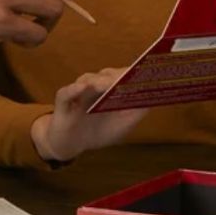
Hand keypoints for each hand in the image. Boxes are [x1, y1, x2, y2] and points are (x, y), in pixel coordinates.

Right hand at [31, 68, 148, 161]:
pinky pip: (66, 93)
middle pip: (106, 75)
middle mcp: (95, 88)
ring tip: (108, 84)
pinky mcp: (63, 102)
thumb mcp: (122, 125)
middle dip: (117, 75)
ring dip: (98, 81)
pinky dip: (74, 89)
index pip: (122, 76)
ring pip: (87, 80)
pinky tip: (82, 88)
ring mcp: (78, 93)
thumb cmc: (98, 132)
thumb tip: (153, 98)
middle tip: (127, 76)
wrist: (71, 145)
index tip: (144, 69)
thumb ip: (136, 112)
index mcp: (111, 91)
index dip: (132, 72)